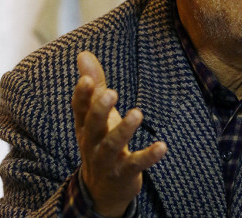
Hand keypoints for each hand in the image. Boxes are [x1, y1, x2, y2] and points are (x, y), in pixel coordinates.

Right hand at [72, 51, 166, 216]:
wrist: (102, 188)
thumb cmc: (101, 139)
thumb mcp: (96, 113)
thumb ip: (95, 84)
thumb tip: (83, 53)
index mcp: (85, 126)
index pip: (79, 109)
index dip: (82, 95)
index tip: (86, 80)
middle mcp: (92, 143)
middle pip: (92, 127)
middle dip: (100, 111)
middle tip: (111, 93)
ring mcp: (107, 160)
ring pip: (112, 145)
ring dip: (124, 130)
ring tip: (137, 113)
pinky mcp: (124, 173)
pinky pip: (135, 164)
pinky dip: (148, 156)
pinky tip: (162, 146)